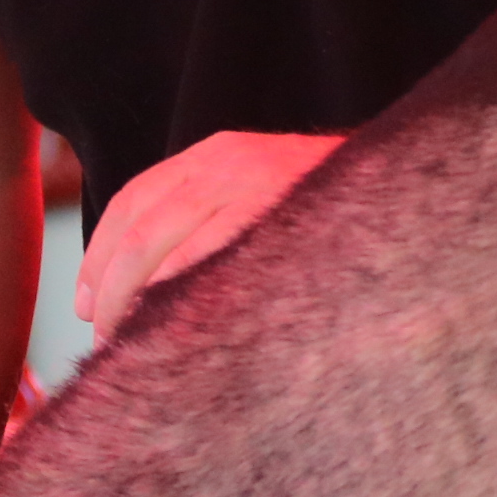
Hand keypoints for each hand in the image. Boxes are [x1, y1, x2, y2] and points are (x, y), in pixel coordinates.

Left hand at [76, 131, 341, 332]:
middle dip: (106, 286)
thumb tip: (148, 277)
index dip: (100, 254)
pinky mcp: (273, 224)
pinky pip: (205, 266)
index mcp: (219, 154)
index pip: (134, 200)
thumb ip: (215, 214)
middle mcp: (227, 165)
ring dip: (131, 300)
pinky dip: (175, 298)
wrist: (410, 191)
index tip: (86, 300)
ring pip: (159, 249)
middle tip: (100, 331)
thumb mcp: (266, 190)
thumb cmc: (335, 213)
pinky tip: (170, 329)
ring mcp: (252, 191)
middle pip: (138, 229)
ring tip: (126, 343)